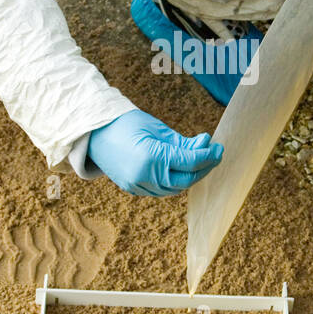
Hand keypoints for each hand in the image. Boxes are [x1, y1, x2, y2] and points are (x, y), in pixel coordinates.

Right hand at [86, 108, 223, 196]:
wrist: (93, 132)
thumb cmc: (126, 123)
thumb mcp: (157, 128)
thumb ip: (182, 142)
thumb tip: (206, 146)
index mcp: (152, 157)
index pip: (190, 161)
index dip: (209, 155)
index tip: (219, 147)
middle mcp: (145, 176)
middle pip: (186, 180)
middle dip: (203, 168)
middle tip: (213, 154)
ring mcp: (137, 185)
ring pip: (174, 188)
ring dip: (189, 176)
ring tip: (197, 159)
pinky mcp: (132, 189)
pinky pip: (160, 190)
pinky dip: (173, 181)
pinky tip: (178, 168)